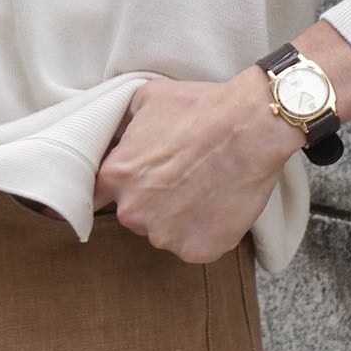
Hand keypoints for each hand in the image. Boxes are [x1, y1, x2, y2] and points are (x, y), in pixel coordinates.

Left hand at [92, 67, 304, 263]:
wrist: (251, 126)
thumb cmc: (200, 108)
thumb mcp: (145, 100)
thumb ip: (118, 126)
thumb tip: (109, 136)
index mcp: (115, 177)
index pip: (99, 194)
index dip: (122, 184)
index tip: (140, 178)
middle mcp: (133, 212)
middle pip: (134, 213)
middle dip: (152, 199)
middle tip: (181, 175)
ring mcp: (166, 235)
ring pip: (164, 231)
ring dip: (179, 216)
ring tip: (204, 186)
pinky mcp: (198, 250)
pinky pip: (195, 245)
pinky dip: (206, 230)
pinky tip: (218, 202)